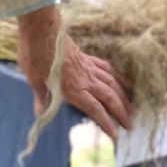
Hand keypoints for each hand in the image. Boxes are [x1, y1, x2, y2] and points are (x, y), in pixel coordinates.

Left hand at [16, 4, 132, 139]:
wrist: (43, 31)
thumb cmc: (36, 56)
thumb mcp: (34, 81)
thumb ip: (41, 98)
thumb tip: (40, 114)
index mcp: (74, 89)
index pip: (96, 109)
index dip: (107, 123)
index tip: (116, 135)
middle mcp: (86, 79)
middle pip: (110, 97)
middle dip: (121, 112)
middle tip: (130, 124)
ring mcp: (89, 67)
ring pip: (112, 83)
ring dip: (123, 96)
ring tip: (131, 108)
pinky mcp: (88, 57)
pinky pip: (107, 68)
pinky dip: (118, 77)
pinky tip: (124, 82)